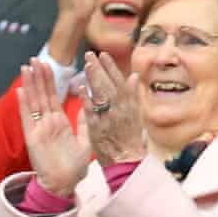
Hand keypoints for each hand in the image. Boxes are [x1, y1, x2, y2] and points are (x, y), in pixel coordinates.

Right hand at [18, 58, 90, 196]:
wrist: (65, 185)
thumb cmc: (74, 168)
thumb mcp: (85, 142)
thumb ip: (84, 124)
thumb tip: (89, 106)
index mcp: (59, 122)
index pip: (53, 97)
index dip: (49, 81)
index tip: (47, 65)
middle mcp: (47, 123)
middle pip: (41, 95)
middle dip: (38, 77)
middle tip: (35, 59)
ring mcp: (39, 129)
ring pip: (33, 102)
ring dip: (29, 85)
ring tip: (26, 68)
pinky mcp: (32, 138)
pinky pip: (27, 118)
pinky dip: (24, 105)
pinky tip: (20, 91)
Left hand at [81, 50, 145, 165]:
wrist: (127, 162)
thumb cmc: (130, 139)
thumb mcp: (136, 115)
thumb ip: (132, 95)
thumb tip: (133, 76)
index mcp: (130, 105)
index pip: (120, 82)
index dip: (111, 68)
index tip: (103, 54)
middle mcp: (121, 110)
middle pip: (109, 85)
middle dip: (100, 69)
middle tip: (90, 54)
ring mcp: (109, 119)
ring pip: (102, 96)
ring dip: (94, 79)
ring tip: (87, 65)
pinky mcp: (98, 129)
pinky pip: (92, 113)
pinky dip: (87, 101)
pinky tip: (81, 89)